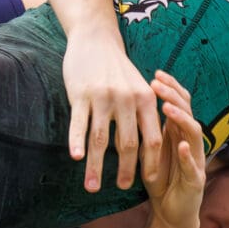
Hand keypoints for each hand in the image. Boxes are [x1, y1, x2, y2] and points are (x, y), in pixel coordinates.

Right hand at [62, 26, 162, 192]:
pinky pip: (79, 124)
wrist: (95, 39)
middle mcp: (127, 100)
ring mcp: (103, 98)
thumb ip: (144, 114)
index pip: (152, 139)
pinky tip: (76, 158)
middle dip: (125, 170)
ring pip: (100, 139)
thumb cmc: (117, 68)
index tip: (150, 182)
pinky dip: (77, 142)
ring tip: (91, 187)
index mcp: (146, 100)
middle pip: (128, 144)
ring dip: (96, 166)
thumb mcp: (138, 87)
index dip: (152, 163)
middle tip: (121, 188)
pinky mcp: (81, 94)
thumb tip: (145, 147)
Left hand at [142, 71, 205, 227]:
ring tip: (166, 108)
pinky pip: (193, 165)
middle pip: (188, 112)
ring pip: (195, 133)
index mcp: (180, 133)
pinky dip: (186, 155)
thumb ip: (147, 129)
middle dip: (173, 96)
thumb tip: (128, 104)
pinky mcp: (195, 181)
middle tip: (156, 84)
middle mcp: (191, 143)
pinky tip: (180, 145)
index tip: (155, 73)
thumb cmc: (161, 178)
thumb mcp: (149, 149)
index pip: (181, 103)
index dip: (170, 88)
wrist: (171, 212)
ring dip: (181, 119)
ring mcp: (196, 160)